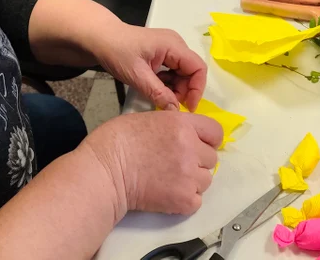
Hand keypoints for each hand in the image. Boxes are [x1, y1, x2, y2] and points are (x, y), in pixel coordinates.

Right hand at [85, 111, 221, 215]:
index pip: (215, 131)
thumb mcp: (148, 119)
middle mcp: (191, 148)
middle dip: (197, 161)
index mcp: (182, 124)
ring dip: (192, 181)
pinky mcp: (184, 199)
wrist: (105, 171)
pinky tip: (168, 194)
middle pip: (211, 158)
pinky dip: (185, 200)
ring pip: (206, 180)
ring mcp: (189, 175)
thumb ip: (173, 126)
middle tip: (175, 164)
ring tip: (170, 180)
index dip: (208, 139)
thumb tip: (182, 136)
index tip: (200, 145)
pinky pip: (197, 201)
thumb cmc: (117, 141)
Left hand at [94, 24, 207, 110]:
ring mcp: (169, 48)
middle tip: (170, 105)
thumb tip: (175, 111)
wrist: (100, 38)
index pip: (198, 67)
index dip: (197, 89)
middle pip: (191, 71)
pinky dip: (168, 83)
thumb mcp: (137, 75)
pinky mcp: (162, 53)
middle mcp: (175, 44)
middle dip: (184, 90)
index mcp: (173, 45)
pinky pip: (173, 70)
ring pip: (182, 72)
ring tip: (160, 97)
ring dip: (175, 88)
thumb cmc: (117, 53)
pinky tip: (155, 88)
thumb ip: (158, 93)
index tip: (187, 107)